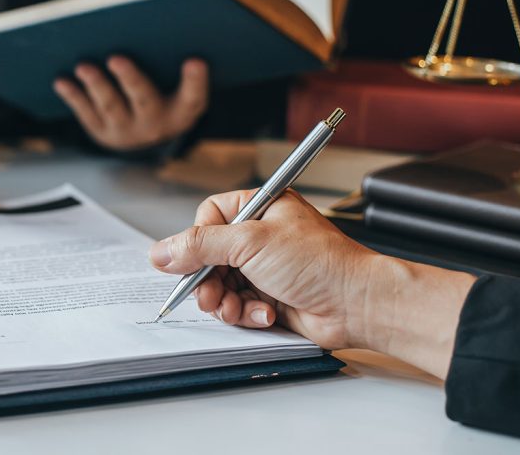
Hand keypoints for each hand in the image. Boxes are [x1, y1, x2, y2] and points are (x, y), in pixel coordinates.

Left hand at [53, 56, 207, 151]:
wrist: (145, 136)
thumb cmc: (165, 95)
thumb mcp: (177, 86)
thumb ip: (172, 63)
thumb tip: (150, 23)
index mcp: (182, 110)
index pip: (193, 96)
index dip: (195, 80)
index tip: (195, 60)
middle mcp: (156, 124)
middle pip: (144, 100)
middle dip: (130, 79)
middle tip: (116, 58)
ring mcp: (127, 131)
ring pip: (111, 106)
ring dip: (96, 85)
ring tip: (83, 66)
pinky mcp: (102, 132)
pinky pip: (86, 113)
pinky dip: (73, 96)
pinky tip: (61, 81)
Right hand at [149, 189, 475, 377]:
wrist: (357, 304)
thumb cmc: (321, 262)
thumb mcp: (250, 243)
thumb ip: (200, 245)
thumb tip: (161, 251)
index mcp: (260, 207)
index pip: (208, 217)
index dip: (198, 240)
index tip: (193, 260)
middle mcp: (261, 235)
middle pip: (209, 255)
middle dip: (207, 278)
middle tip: (209, 293)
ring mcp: (265, 267)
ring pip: (220, 284)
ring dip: (225, 300)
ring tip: (236, 307)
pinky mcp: (270, 296)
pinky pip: (239, 304)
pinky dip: (246, 312)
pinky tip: (264, 313)